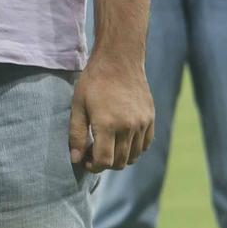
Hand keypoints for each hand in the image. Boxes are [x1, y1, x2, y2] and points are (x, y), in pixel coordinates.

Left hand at [69, 54, 154, 172]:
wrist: (119, 60)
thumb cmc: (94, 81)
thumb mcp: (78, 106)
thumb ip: (77, 134)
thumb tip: (75, 159)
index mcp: (107, 124)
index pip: (104, 161)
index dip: (94, 167)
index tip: (86, 161)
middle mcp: (128, 127)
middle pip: (120, 162)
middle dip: (105, 164)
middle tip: (93, 154)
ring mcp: (142, 124)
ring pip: (134, 155)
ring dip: (120, 158)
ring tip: (107, 148)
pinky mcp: (150, 119)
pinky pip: (145, 144)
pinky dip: (134, 149)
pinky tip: (122, 141)